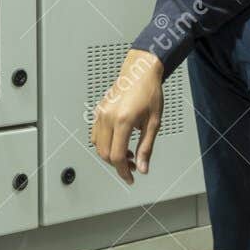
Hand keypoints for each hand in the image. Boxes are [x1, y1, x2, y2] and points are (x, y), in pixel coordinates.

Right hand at [88, 50, 164, 183]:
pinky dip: (104, 144)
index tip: (131, 178)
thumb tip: (142, 167)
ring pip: (98, 145)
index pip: (117, 156)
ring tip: (128, 154)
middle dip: (118, 165)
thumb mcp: (153, 123)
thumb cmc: (149, 92)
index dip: (124, 171)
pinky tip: (118, 142)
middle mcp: (108, 117)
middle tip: (132, 167)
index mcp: (123, 120)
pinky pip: (95, 134)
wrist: (140, 72)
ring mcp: (101, 113)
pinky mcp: (98, 111)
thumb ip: (146, 147)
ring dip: (111, 155)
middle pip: (105, 153)